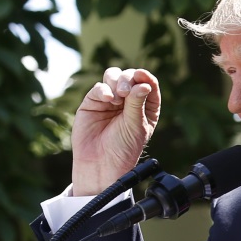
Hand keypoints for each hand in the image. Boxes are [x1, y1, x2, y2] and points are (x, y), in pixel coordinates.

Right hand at [71, 67, 160, 195]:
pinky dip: (104, 90)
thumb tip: (143, 83)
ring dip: (117, 81)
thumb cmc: (123, 148)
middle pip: (129, 77)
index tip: (142, 75)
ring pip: (113, 77)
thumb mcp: (136, 126)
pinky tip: (108, 99)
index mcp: (145, 107)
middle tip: (126, 91)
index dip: (146, 77)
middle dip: (128, 79)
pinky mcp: (92, 103)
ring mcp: (110, 100)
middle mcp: (128, 101)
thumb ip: (138, 103)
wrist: (101, 164)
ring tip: (119, 96)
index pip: (148, 85)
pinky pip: (99, 88)